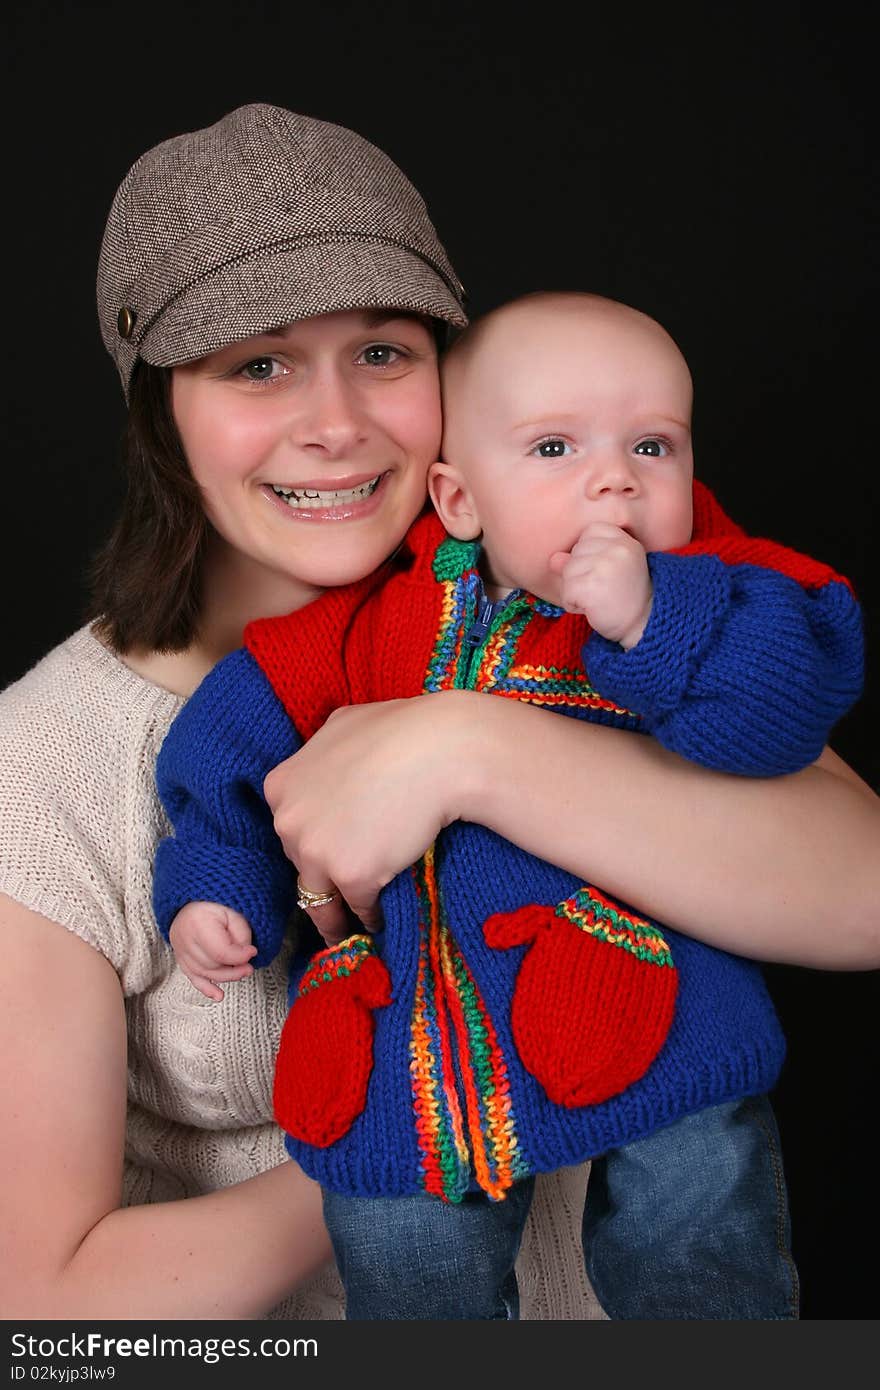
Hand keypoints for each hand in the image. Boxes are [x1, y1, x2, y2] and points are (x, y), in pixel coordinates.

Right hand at [168, 902, 256, 1001]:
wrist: (194, 898)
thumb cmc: (215, 902)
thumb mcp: (234, 912)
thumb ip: (241, 935)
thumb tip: (244, 957)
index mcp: (197, 923)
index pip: (220, 952)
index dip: (239, 956)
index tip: (253, 952)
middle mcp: (184, 938)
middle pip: (212, 965)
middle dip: (234, 968)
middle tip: (250, 966)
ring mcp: (180, 949)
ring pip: (204, 973)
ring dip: (225, 977)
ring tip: (242, 972)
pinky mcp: (180, 957)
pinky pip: (192, 977)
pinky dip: (206, 988)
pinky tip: (218, 995)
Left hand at [264, 694, 470, 935]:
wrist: (441, 749)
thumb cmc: (402, 729)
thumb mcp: (344, 727)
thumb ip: (326, 754)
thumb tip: (331, 761)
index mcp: (281, 786)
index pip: (292, 827)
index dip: (312, 842)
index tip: (326, 856)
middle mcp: (289, 820)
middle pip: (302, 862)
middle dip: (322, 875)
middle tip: (340, 894)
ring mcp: (317, 851)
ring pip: (319, 897)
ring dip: (335, 916)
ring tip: (348, 931)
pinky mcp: (351, 876)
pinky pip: (359, 907)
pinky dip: (371, 916)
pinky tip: (382, 921)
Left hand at [550, 522, 652, 648]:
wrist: (644, 626)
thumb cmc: (626, 598)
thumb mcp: (609, 570)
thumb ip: (582, 558)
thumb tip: (554, 558)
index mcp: (625, 541)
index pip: (590, 532)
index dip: (589, 554)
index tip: (605, 572)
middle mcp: (617, 549)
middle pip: (576, 552)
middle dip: (581, 574)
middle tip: (603, 589)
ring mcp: (604, 565)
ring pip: (568, 571)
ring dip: (576, 590)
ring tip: (598, 599)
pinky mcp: (591, 585)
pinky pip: (567, 591)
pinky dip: (573, 604)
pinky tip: (592, 608)